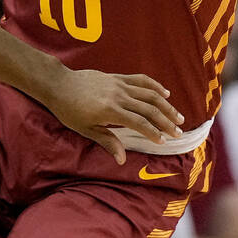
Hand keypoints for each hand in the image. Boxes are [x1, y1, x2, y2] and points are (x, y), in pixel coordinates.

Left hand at [46, 69, 183, 163]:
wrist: (58, 84)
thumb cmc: (69, 110)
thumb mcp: (86, 129)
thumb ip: (107, 142)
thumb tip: (122, 160)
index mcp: (111, 111)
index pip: (140, 123)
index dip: (154, 133)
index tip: (164, 141)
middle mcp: (118, 96)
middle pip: (149, 109)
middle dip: (166, 122)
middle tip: (179, 132)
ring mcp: (119, 84)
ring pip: (149, 94)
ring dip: (166, 105)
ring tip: (178, 117)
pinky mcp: (116, 77)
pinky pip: (140, 80)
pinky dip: (154, 86)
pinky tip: (165, 93)